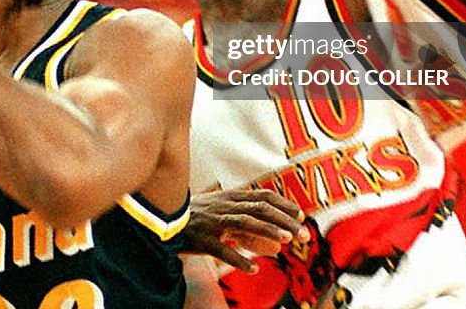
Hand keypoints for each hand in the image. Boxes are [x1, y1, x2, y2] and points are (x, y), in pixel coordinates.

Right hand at [182, 189, 310, 272]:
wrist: (161, 218)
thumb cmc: (195, 216)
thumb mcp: (220, 209)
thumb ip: (245, 218)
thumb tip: (273, 234)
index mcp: (230, 198)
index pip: (263, 196)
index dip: (284, 204)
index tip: (301, 215)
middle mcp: (224, 206)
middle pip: (259, 209)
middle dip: (284, 220)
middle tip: (304, 234)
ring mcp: (213, 222)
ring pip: (244, 223)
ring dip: (266, 230)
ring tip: (285, 240)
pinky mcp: (201, 239)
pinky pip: (222, 249)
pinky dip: (238, 259)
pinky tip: (253, 269)